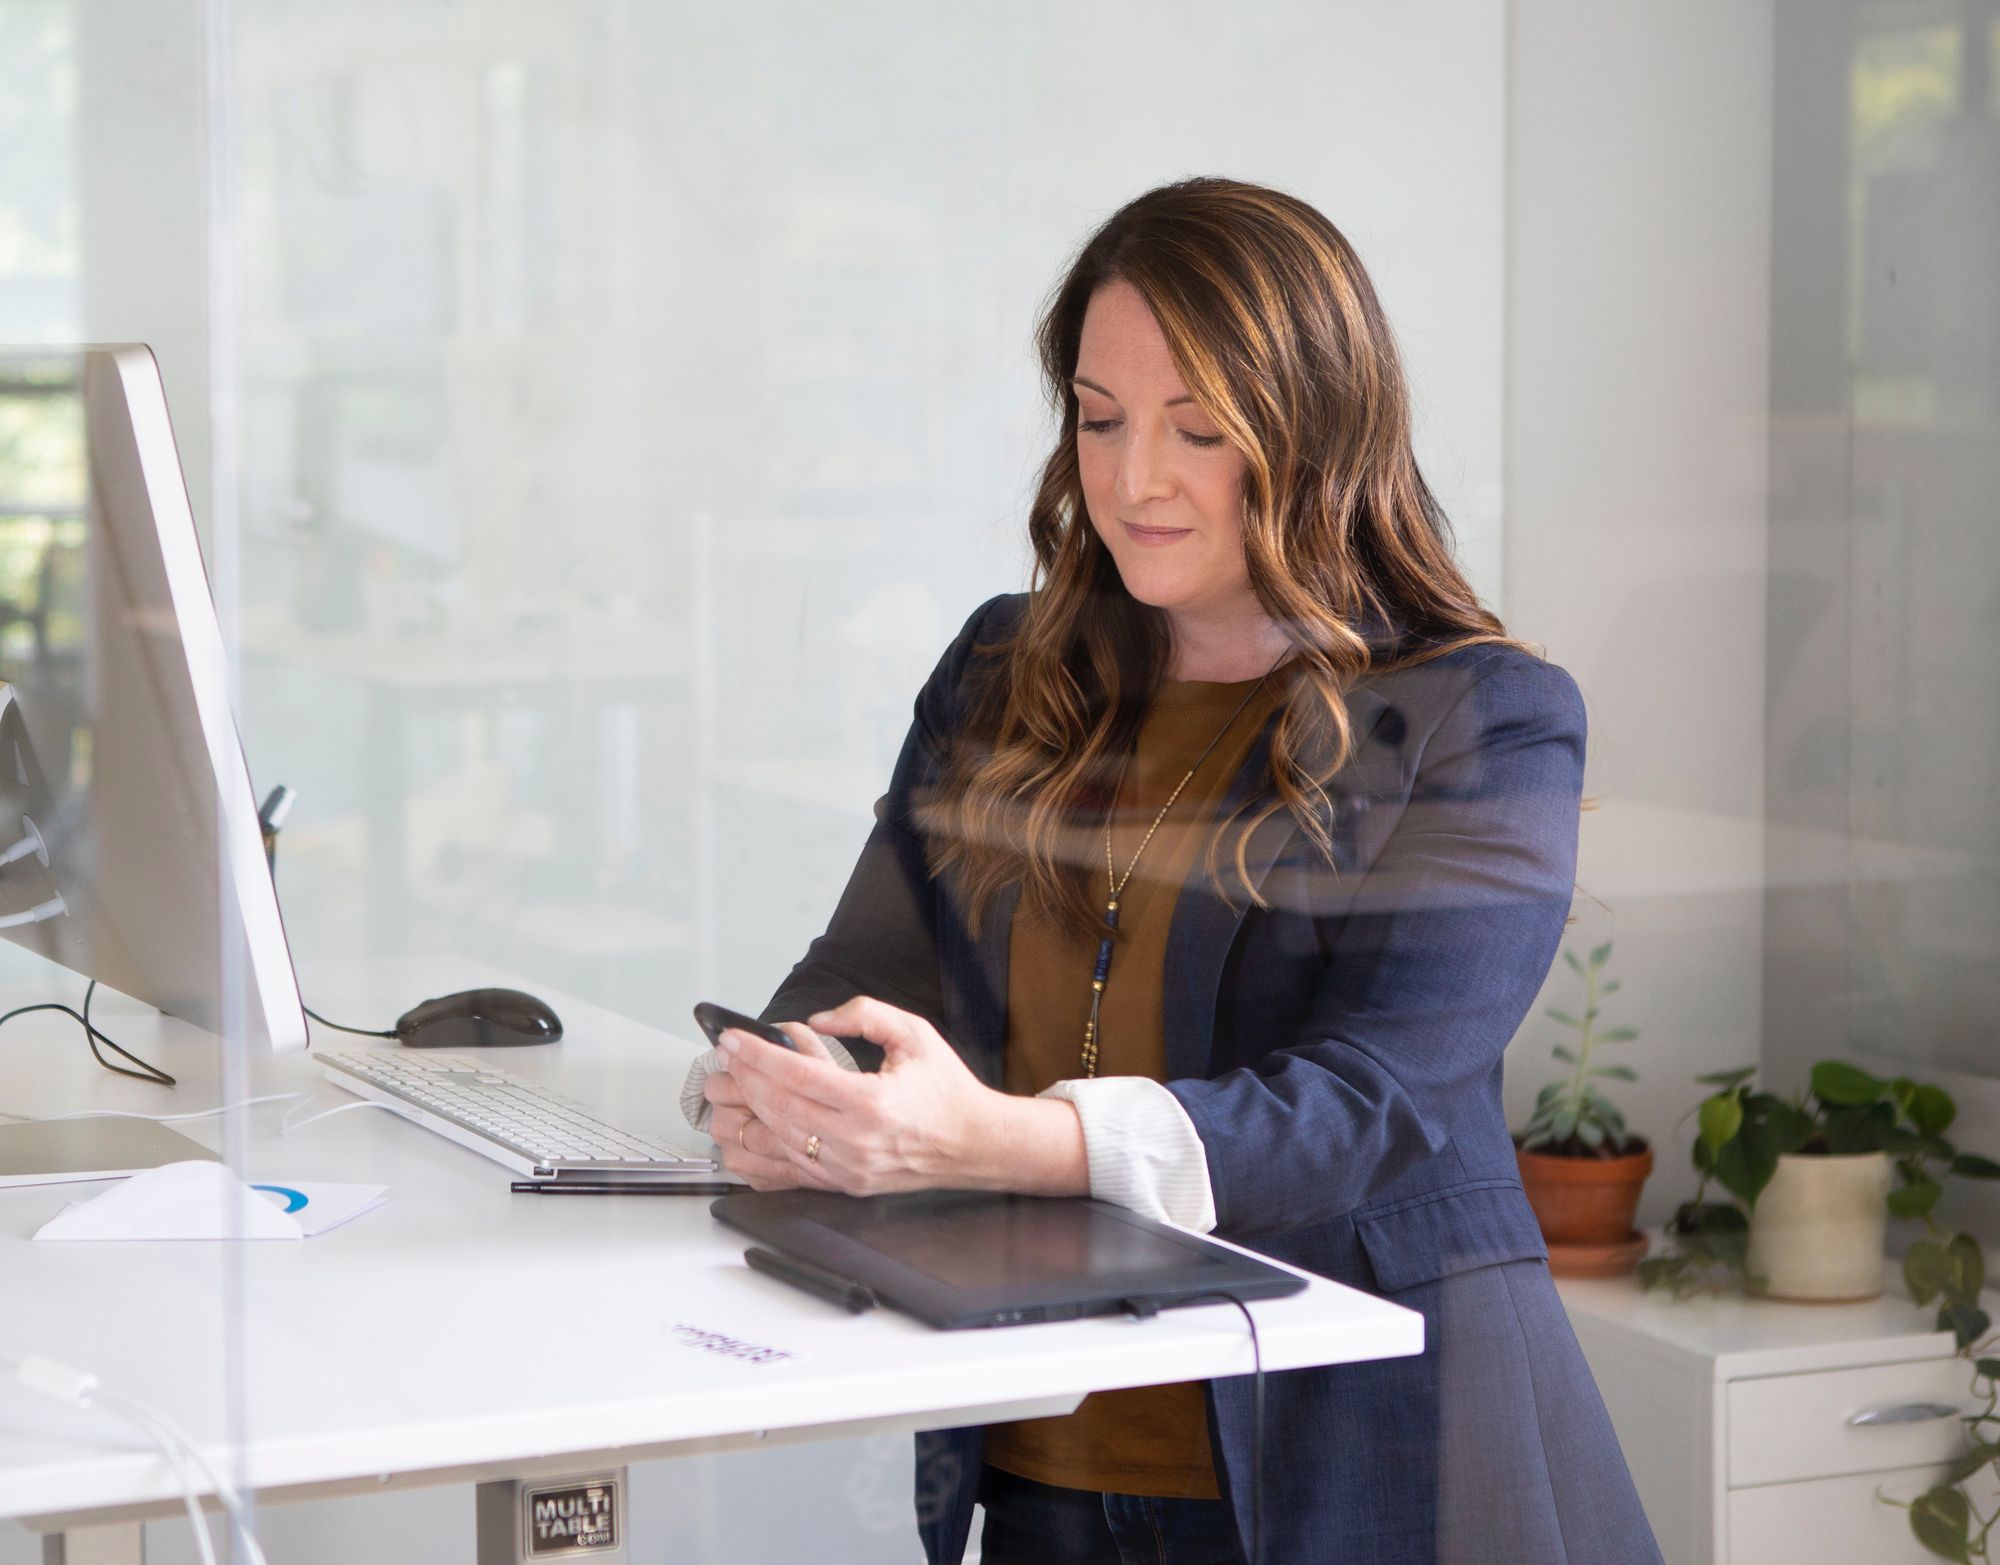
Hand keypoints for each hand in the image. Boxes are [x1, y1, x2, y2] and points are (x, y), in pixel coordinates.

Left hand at [707, 997, 1084, 1197]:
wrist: (974, 1143)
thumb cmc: (946, 1090)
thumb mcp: (914, 1034)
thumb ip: (864, 1014)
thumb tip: (818, 1020)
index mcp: (871, 1102)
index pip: (796, 1076)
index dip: (757, 1056)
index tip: (733, 1040)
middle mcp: (855, 1140)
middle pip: (778, 1108)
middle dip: (742, 1080)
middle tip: (722, 1059)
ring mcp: (847, 1168)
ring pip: (776, 1141)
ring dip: (742, 1115)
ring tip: (723, 1092)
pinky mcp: (844, 1184)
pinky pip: (788, 1172)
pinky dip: (757, 1154)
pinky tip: (740, 1136)